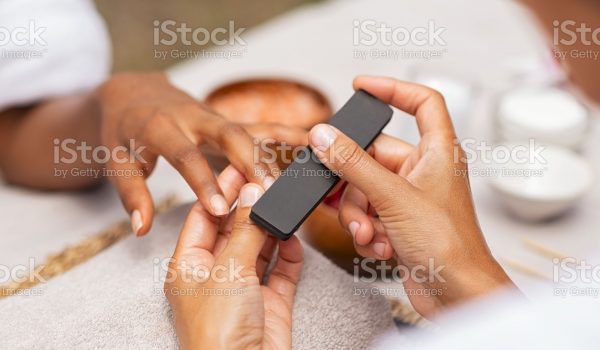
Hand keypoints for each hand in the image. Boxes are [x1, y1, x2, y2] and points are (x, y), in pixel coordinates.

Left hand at [98, 72, 306, 235]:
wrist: (133, 92)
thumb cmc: (123, 130)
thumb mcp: (116, 161)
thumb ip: (131, 194)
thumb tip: (141, 227)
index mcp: (160, 127)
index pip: (185, 155)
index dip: (202, 181)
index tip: (219, 209)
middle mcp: (192, 118)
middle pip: (228, 135)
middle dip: (251, 161)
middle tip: (269, 190)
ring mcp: (213, 118)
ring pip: (249, 130)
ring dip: (275, 150)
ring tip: (299, 171)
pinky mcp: (226, 122)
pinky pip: (258, 127)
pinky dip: (284, 133)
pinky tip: (308, 142)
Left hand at [165, 165, 302, 349]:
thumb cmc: (218, 334)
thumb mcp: (228, 270)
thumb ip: (246, 229)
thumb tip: (254, 192)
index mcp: (190, 266)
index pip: (204, 217)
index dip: (221, 191)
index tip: (240, 167)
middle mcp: (216, 275)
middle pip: (234, 229)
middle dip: (251, 205)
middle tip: (269, 178)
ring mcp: (244, 289)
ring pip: (260, 247)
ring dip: (272, 226)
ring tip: (284, 199)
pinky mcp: (271, 302)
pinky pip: (281, 269)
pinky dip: (289, 252)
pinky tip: (292, 236)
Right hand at [308, 76, 512, 316]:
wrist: (457, 296)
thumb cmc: (449, 245)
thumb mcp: (392, 197)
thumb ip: (354, 164)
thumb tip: (325, 136)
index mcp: (437, 151)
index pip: (421, 102)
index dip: (392, 88)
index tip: (361, 85)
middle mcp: (423, 171)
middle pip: (373, 156)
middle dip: (356, 185)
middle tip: (350, 198)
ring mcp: (409, 198)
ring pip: (364, 189)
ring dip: (359, 214)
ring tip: (371, 234)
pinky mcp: (399, 223)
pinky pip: (368, 214)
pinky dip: (367, 231)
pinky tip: (381, 247)